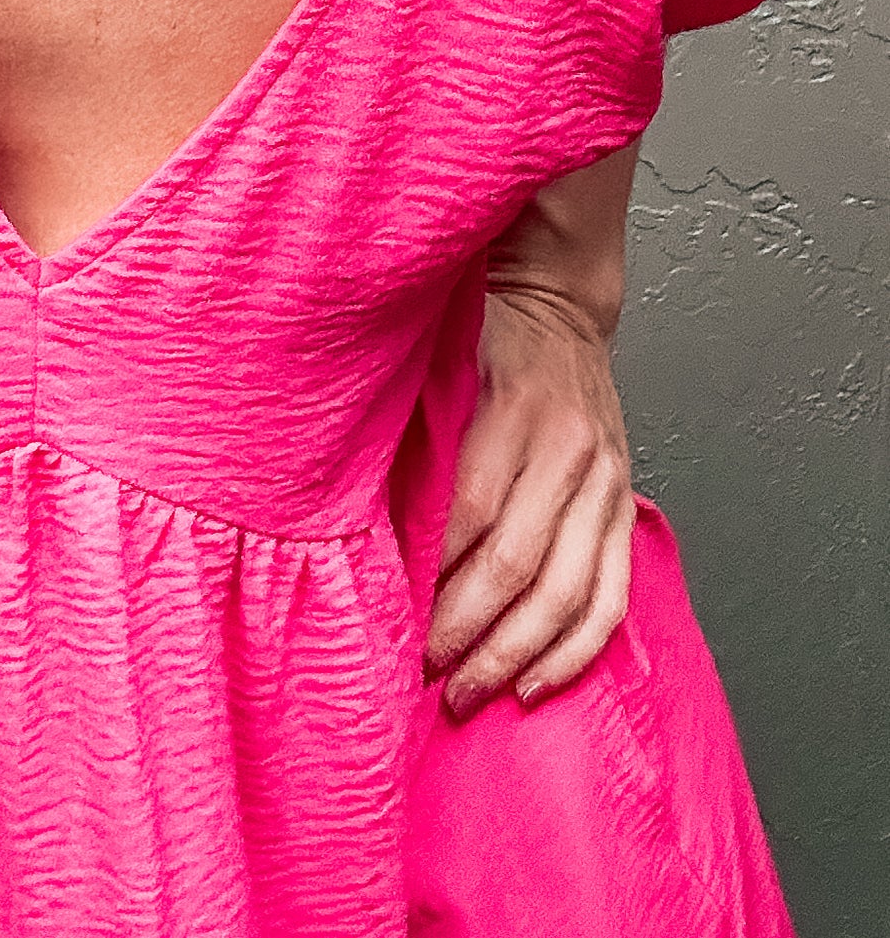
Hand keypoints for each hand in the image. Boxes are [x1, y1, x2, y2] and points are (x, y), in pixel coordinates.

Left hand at [424, 283, 635, 716]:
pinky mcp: (623, 508)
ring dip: (515, 656)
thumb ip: (419, 439)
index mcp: (516, 410)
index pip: (472, 512)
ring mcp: (605, 484)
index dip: (434, 577)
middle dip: (467, 633)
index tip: (396, 623)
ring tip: (469, 692)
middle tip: (425, 674)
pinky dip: (574, 650)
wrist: (559, 302)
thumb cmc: (485, 336)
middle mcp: (569, 451)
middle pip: (516, 565)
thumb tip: (371, 531)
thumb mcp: (442, 368)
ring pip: (566, 593)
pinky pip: (610, 597)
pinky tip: (536, 682)